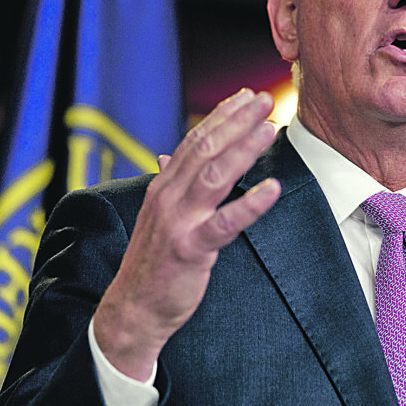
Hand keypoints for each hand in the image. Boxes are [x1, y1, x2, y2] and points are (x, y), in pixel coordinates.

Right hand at [92, 89, 281, 379]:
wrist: (133, 309)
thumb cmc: (154, 263)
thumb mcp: (161, 216)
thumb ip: (172, 183)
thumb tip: (170, 153)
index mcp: (164, 186)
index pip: (196, 140)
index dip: (223, 116)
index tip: (247, 96)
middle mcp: (169, 197)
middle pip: (206, 149)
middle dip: (237, 121)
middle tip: (265, 99)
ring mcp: (178, 221)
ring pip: (214, 176)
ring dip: (244, 149)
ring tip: (270, 129)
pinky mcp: (191, 248)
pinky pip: (225, 223)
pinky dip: (250, 204)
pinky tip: (272, 188)